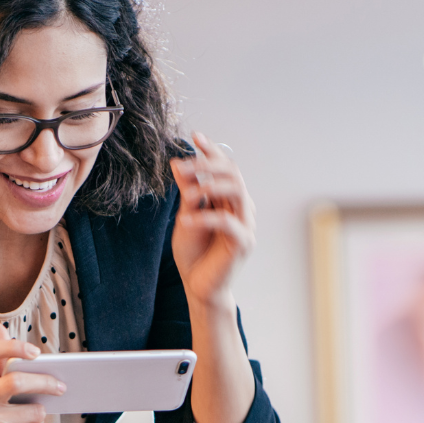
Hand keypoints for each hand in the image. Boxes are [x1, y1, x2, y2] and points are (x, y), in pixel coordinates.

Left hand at [171, 133, 254, 312]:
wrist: (199, 286)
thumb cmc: (194, 253)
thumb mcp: (185, 217)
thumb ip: (187, 193)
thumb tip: (178, 164)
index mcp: (228, 199)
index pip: (225, 167)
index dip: (212, 151)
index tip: (196, 136)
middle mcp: (241, 207)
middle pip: (232, 173)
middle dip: (207, 165)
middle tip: (183, 166)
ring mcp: (245, 224)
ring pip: (236, 190)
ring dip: (210, 185)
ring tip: (187, 193)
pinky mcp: (243, 242)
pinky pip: (227, 221)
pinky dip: (205, 217)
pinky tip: (185, 220)